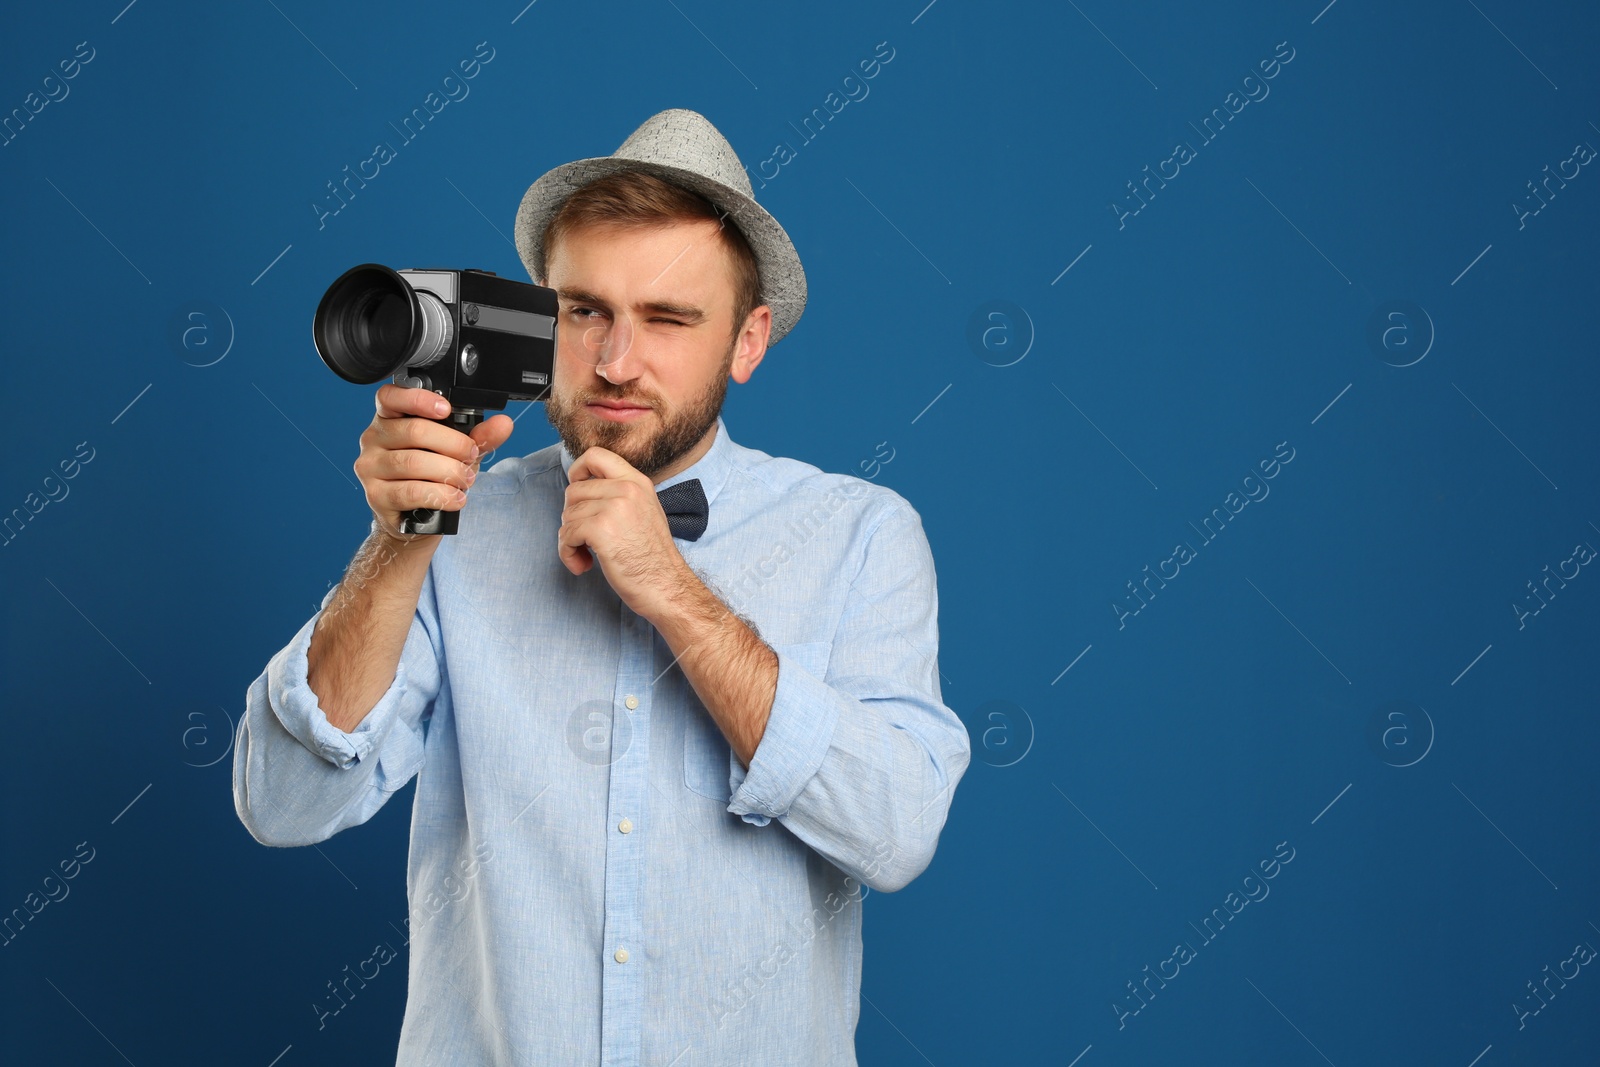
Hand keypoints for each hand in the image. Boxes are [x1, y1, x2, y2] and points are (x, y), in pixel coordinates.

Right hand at [354, 384, 513, 540]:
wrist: (416, 518)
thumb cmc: (432, 476)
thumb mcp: (458, 451)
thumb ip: (479, 436)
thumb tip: (503, 424)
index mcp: (389, 418)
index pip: (390, 397)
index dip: (418, 399)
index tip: (446, 409)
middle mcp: (373, 438)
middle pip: (414, 431)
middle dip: (452, 444)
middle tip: (470, 456)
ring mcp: (371, 467)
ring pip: (412, 463)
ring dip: (448, 472)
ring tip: (465, 479)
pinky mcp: (376, 495)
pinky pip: (410, 491)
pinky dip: (440, 495)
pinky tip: (455, 498)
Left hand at [559, 447, 689, 618]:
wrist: (668, 587)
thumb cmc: (654, 560)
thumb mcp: (644, 513)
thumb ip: (620, 497)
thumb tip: (582, 493)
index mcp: (638, 482)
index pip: (596, 455)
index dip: (577, 470)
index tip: (577, 493)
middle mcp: (627, 489)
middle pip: (574, 490)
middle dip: (572, 517)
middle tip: (584, 539)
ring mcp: (614, 507)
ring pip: (568, 515)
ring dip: (570, 541)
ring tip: (586, 557)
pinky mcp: (601, 529)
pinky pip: (566, 534)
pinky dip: (568, 553)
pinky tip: (583, 566)